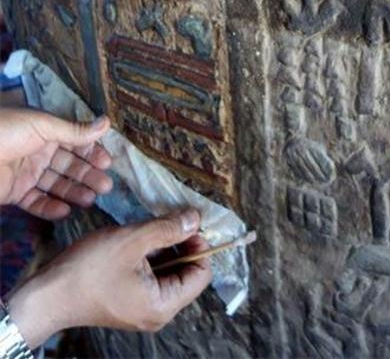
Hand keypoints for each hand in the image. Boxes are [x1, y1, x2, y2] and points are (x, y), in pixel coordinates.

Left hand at [0, 108, 111, 218]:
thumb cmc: (6, 131)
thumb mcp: (42, 125)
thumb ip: (74, 130)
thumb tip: (106, 122)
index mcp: (44, 131)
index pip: (74, 142)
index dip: (91, 152)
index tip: (107, 162)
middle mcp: (37, 151)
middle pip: (68, 165)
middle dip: (87, 174)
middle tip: (106, 186)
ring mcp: (26, 173)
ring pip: (55, 184)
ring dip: (74, 191)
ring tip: (91, 199)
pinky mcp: (14, 193)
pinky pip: (36, 202)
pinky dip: (50, 207)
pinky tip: (65, 211)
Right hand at [8, 209, 212, 347]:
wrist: (47, 295)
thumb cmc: (89, 270)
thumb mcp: (133, 240)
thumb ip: (168, 229)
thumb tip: (196, 219)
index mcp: (164, 305)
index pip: (201, 274)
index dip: (199, 245)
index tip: (187, 222)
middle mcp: (158, 313)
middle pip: (186, 273)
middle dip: (181, 244)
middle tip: (168, 220)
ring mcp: (142, 309)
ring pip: (167, 273)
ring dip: (164, 248)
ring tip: (149, 228)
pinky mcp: (128, 301)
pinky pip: (150, 277)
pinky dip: (149, 257)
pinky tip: (137, 240)